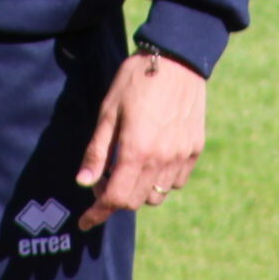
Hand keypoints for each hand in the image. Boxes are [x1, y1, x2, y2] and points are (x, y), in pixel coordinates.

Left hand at [74, 48, 206, 229]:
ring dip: (139, 190)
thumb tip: (83, 183)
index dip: (98, 213)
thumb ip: (97, 150)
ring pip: (157, 195)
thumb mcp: (109, 110)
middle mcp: (161, 159)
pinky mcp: (194, 149)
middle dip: (115, 198)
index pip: (115, 198)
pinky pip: (176, 181)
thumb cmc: (137, 79)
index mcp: (136, 150)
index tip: (85, 221)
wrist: (177, 58)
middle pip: (135, 201)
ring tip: (129, 165)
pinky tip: (153, 158)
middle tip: (104, 178)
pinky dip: (161, 180)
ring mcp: (181, 156)